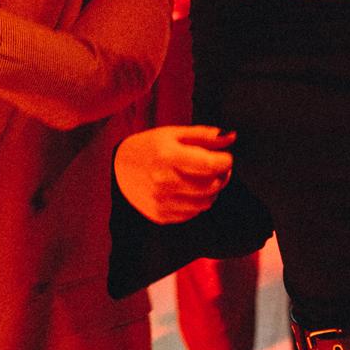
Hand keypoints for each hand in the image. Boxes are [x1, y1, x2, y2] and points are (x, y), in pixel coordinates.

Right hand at [114, 125, 234, 223]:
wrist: (118, 168)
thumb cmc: (149, 147)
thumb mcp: (174, 134)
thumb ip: (204, 136)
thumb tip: (231, 137)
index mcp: (168, 156)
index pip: (211, 164)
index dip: (225, 160)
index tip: (225, 157)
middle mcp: (164, 181)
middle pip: (212, 185)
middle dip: (223, 175)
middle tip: (218, 167)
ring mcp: (161, 201)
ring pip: (206, 202)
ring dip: (212, 190)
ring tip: (205, 178)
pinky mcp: (161, 215)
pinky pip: (193, 213)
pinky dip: (198, 202)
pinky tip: (190, 190)